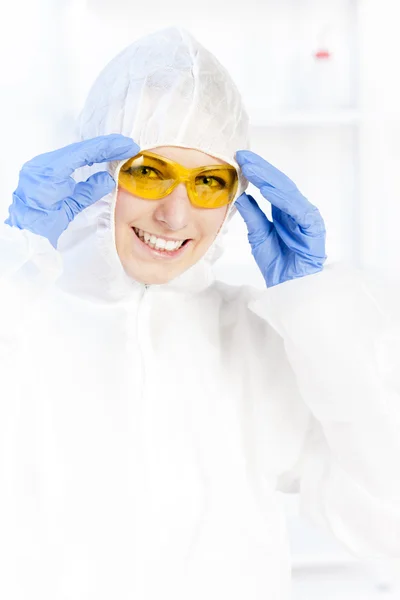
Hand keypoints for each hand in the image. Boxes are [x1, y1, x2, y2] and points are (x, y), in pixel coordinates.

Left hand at [5, 134, 139, 248]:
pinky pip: (69, 159)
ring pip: (76, 152)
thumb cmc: (42, 223)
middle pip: (81, 149)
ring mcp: (44, 165)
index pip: (84, 152)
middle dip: (106, 146)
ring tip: (118, 150)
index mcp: (51, 170)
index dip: (108, 147)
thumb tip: (108, 178)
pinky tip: (99, 157)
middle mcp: (46, 163)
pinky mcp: (46, 170)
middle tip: (127, 146)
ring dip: (98, 151)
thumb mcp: (69, 209)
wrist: (24, 230)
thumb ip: (89, 191)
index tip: (126, 146)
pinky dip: (87, 157)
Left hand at [235, 150, 326, 287]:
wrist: (290, 286)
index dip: (255, 171)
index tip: (237, 159)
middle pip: (278, 183)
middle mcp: (296, 209)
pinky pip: (297, 209)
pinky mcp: (313, 227)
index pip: (269, 185)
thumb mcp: (258, 234)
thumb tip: (239, 195)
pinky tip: (266, 189)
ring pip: (287, 192)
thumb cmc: (278, 262)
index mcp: (284, 209)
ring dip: (268, 178)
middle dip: (260, 168)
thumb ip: (252, 214)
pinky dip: (282, 199)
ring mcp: (306, 216)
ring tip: (250, 168)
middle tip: (241, 156)